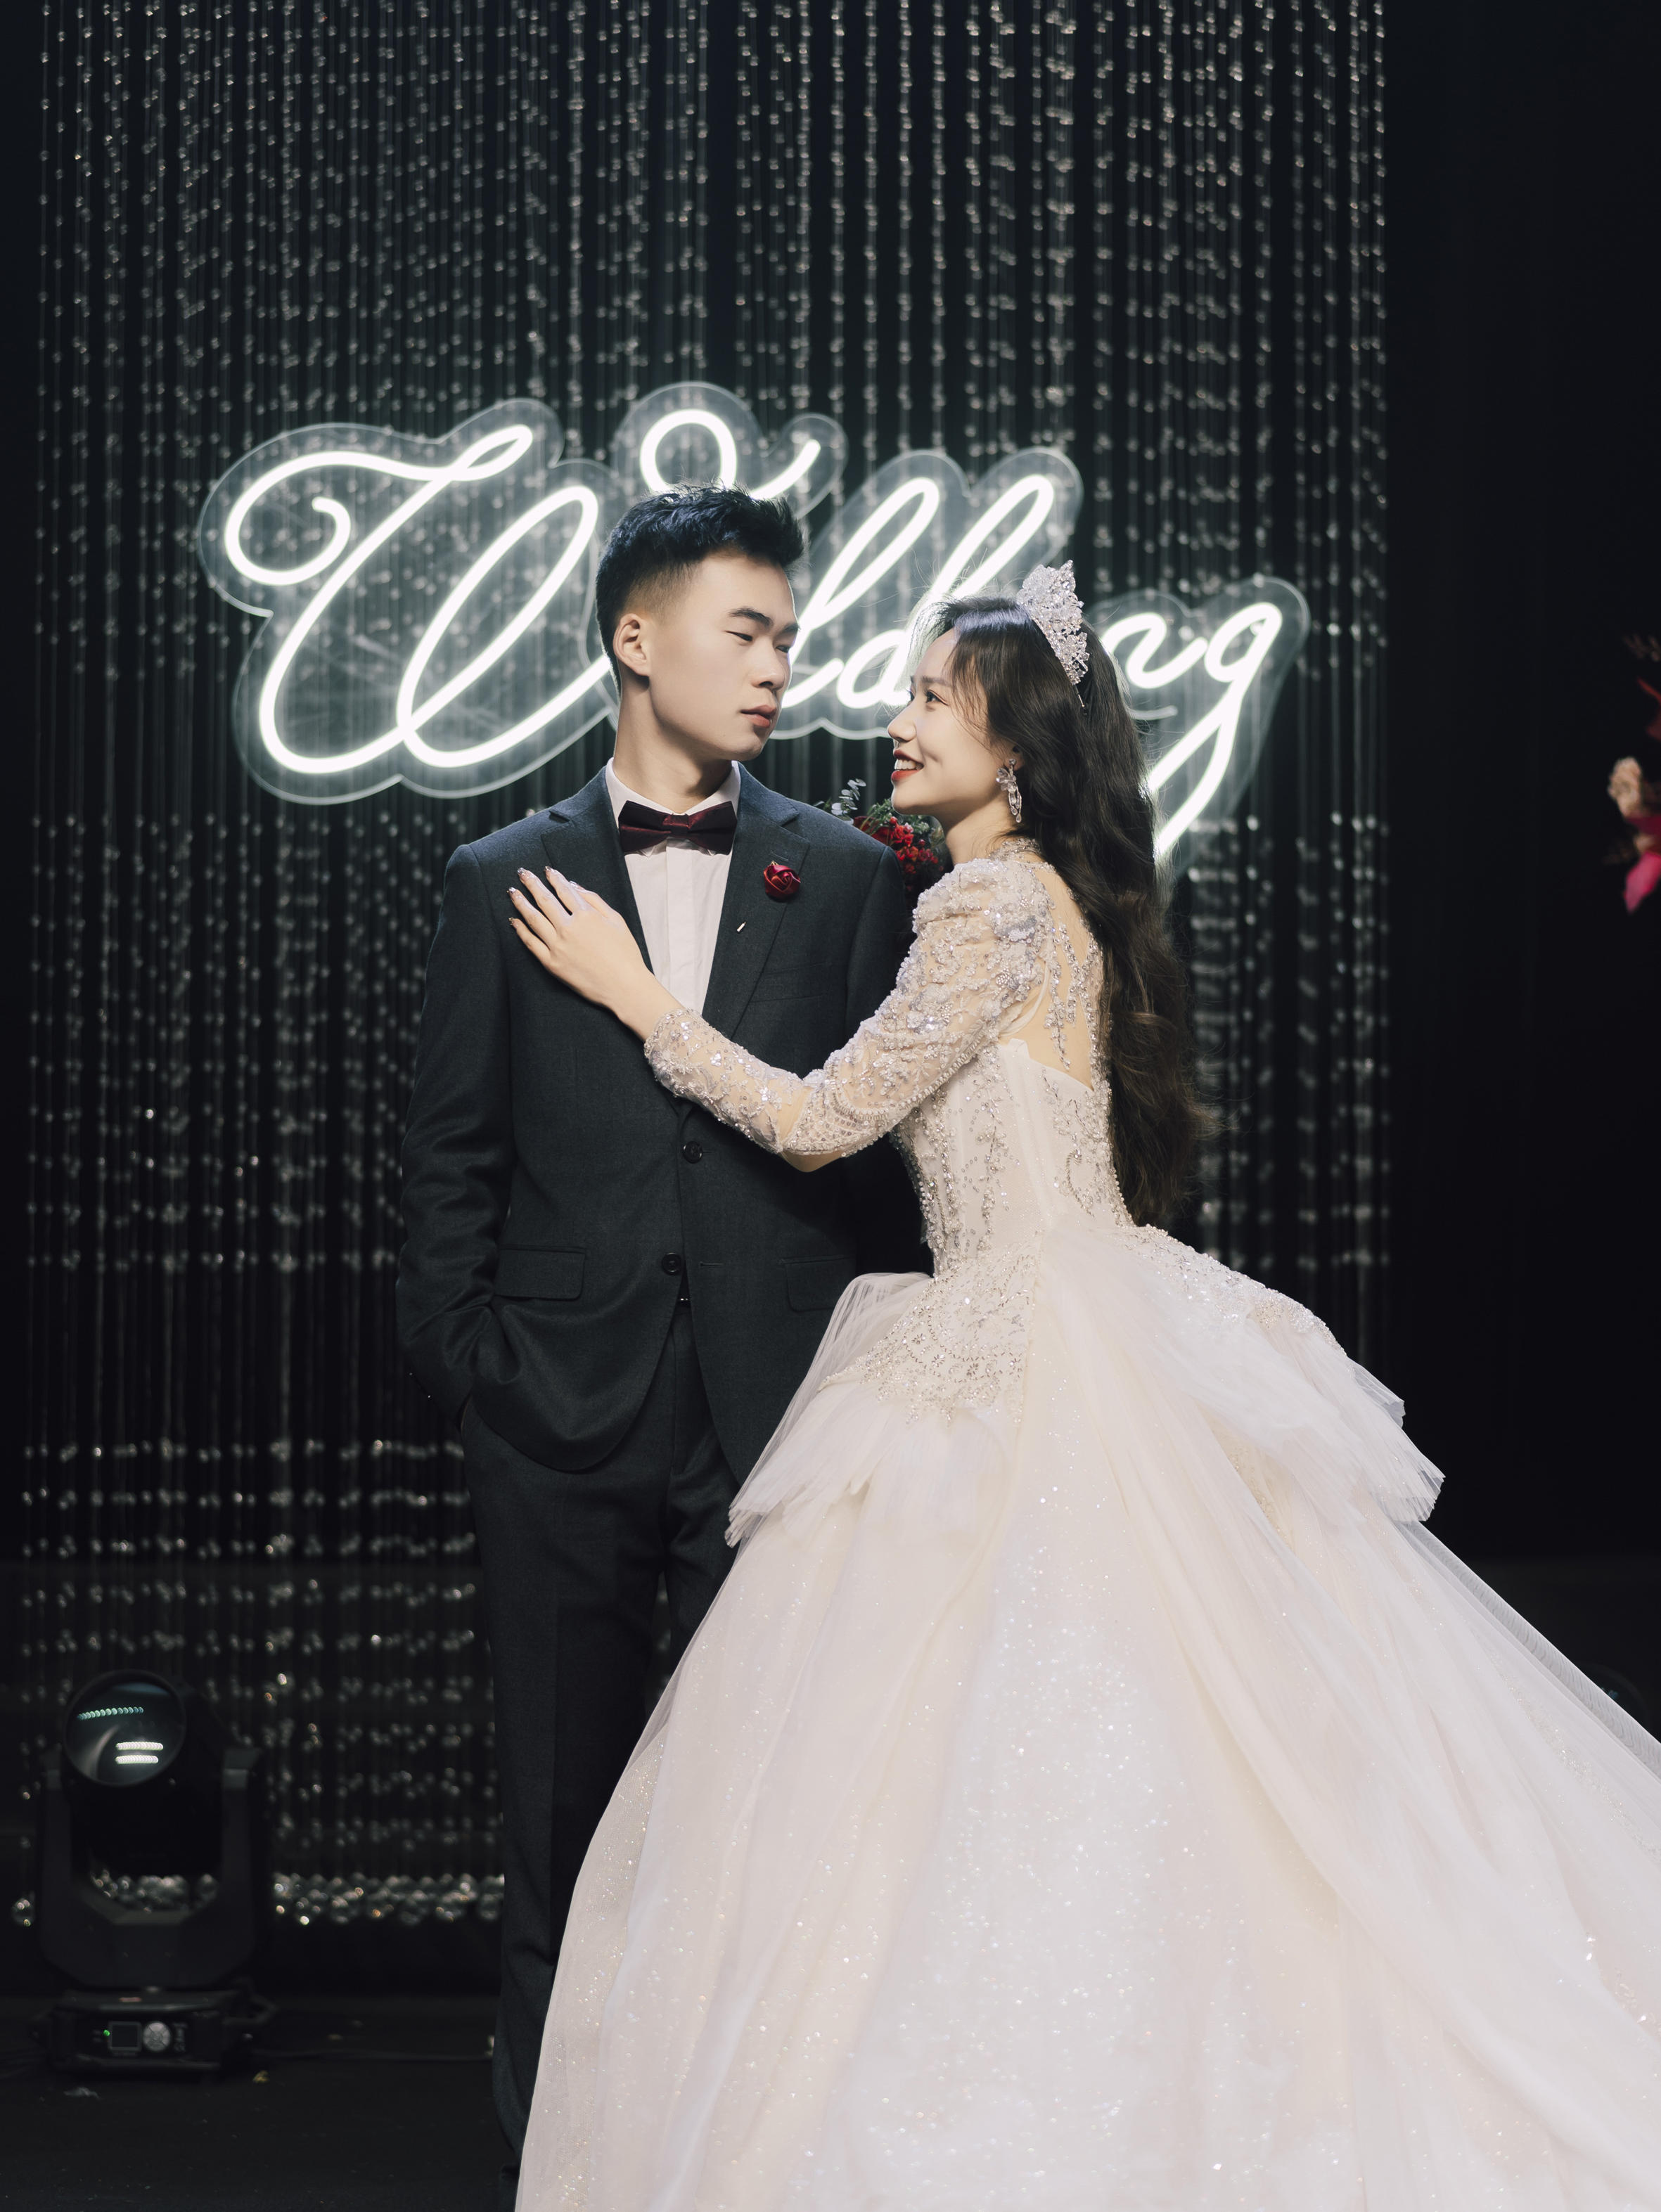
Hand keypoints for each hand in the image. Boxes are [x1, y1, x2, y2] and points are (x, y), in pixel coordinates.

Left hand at [509, 868, 679, 1038]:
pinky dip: (521, 930)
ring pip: (534, 919)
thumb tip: (574, 886)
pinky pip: (531, 943)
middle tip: (522, 873)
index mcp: (586, 915)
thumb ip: (595, 901)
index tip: (546, 870)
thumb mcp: (617, 920)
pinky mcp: (551, 963)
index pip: (565, 891)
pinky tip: (514, 921)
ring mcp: (558, 946)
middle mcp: (568, 928)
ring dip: (521, 903)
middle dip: (532, 884)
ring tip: (512, 893)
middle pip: (545, 901)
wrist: (624, 987)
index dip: (554, 878)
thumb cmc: (625, 954)